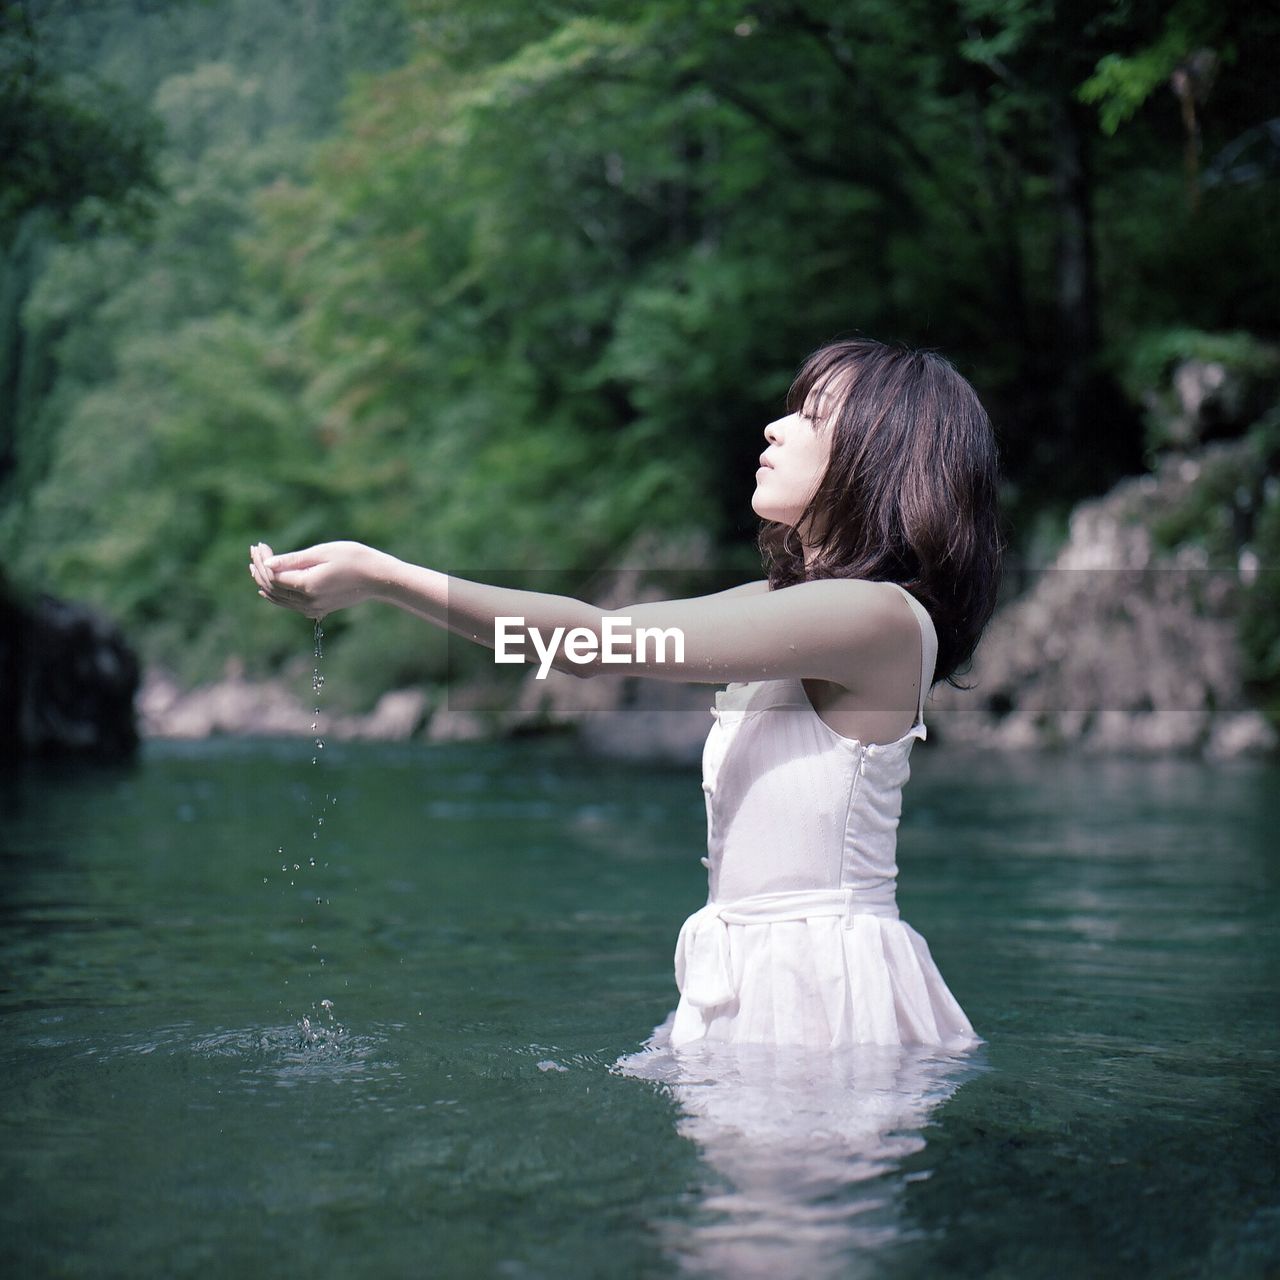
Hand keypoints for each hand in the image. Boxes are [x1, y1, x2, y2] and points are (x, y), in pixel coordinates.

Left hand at [249, 540, 392, 619]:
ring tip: (255, 566)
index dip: (262, 561)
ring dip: (265, 582)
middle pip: (272, 589)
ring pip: (279, 599)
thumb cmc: (354, 559)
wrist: (378, 578)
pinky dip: (276, 595)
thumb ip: (293, 560)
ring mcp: (313, 608)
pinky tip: (268, 587)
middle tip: (255, 552)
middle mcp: (307, 602)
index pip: (273, 576)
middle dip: (260, 570)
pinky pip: (289, 605)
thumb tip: (266, 564)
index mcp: (307, 586)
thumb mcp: (322, 553)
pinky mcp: (319, 609)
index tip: (260, 545)